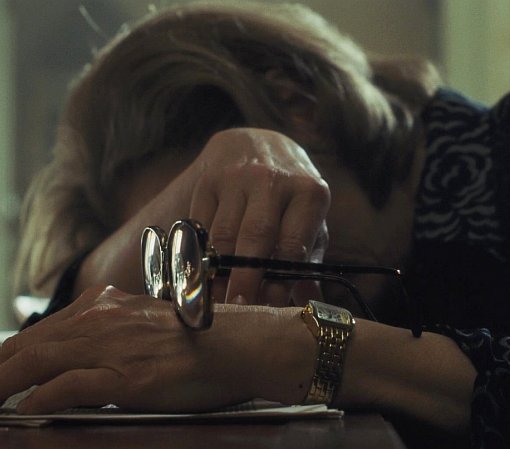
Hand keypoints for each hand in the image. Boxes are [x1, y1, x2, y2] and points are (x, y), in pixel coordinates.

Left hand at [0, 286, 310, 413]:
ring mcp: (113, 347)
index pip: (40, 333)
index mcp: (104, 308)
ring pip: (38, 362)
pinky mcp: (128, 375)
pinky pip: (70, 386)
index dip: (2, 356)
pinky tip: (21, 412)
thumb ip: (107, 338)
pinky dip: (39, 399)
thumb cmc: (199, 341)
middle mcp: (101, 321)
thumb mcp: (144, 329)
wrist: (241, 344)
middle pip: (28, 346)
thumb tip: (73, 361)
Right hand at [78, 128, 329, 305]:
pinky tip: (203, 274)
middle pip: (255, 237)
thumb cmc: (289, 196)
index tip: (269, 310)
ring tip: (218, 299)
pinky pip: (201, 225)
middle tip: (237, 309)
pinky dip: (201, 253)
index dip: (279, 281)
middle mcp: (273, 180)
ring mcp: (238, 178)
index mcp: (309, 193)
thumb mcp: (309, 220)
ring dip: (219, 271)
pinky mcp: (208, 180)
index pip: (292, 244)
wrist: (257, 144)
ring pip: (223, 234)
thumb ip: (308, 261)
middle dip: (245, 278)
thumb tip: (308, 304)